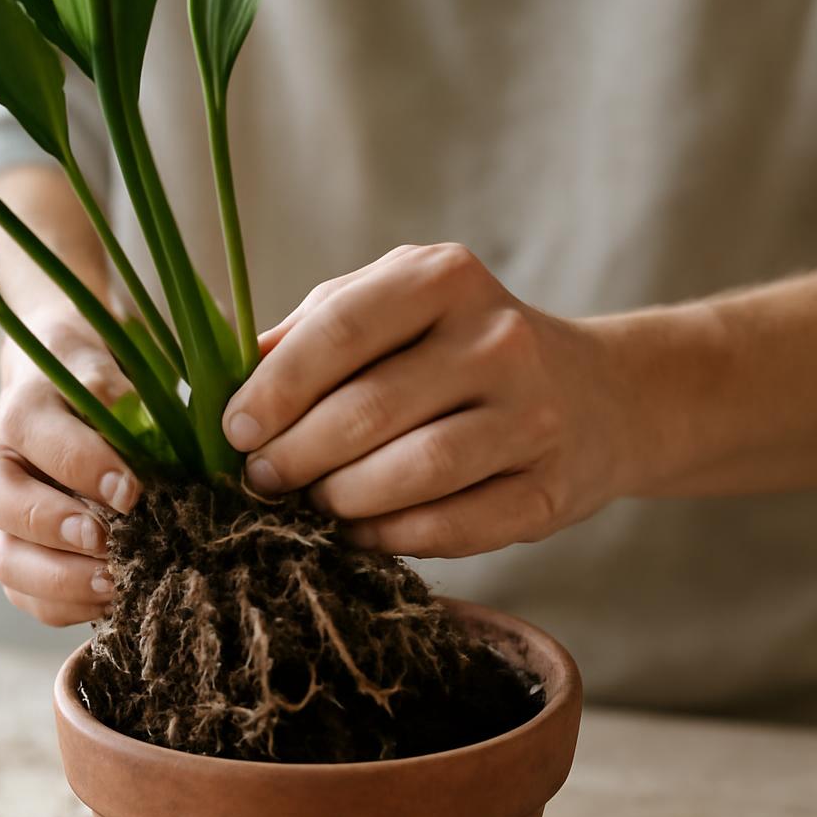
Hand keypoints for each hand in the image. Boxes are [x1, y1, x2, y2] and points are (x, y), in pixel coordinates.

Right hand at [0, 304, 141, 625]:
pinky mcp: (17, 557)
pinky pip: (29, 598)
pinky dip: (70, 608)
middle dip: (56, 529)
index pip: (36, 437)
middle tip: (108, 542)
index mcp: (18, 412)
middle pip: (0, 506)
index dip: (82, 465)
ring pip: (8, 562)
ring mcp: (0, 520)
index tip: (130, 489)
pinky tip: (115, 600)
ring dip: (62, 582)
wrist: (73, 399)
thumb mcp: (103, 364)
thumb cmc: (98, 383)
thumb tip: (132, 416)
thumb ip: (111, 386)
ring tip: (116, 583)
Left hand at [223, 243, 636, 557]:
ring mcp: (534, 415)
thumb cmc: (461, 350)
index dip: (275, 388)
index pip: (339, 330)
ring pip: (413, 472)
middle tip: (260, 481)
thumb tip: (215, 380)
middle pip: (367, 409)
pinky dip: (392, 538)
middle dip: (296, 455)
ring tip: (310, 506)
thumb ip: (313, 332)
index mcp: (445, 278)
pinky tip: (360, 532)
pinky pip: (454, 527)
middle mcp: (499, 338)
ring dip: (341, 500)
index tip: (233, 429)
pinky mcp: (551, 490)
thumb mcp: (395, 310)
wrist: (601, 396)